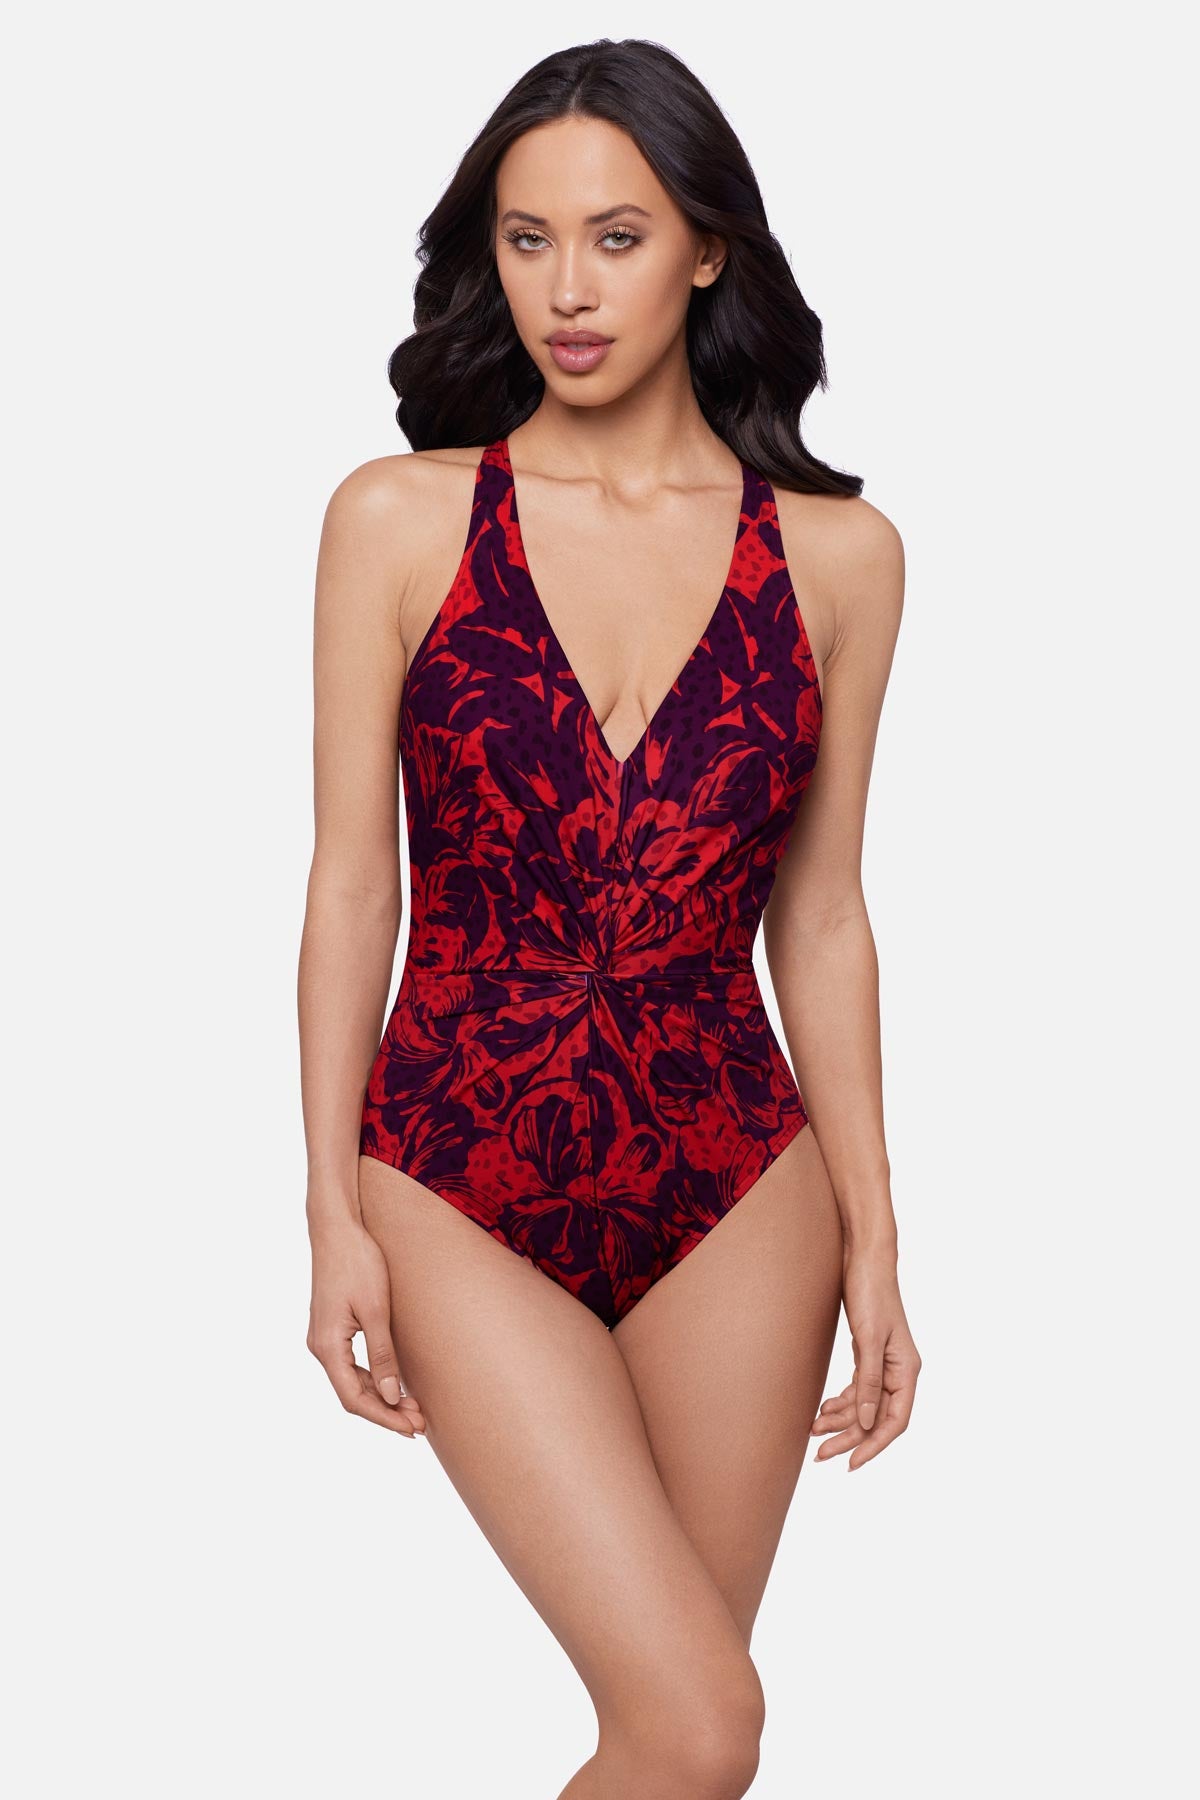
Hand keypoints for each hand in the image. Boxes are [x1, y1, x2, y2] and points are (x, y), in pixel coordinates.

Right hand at [307, 1217, 425, 1437]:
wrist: (336, 1229)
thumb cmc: (357, 1263)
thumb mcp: (376, 1310)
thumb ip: (382, 1355)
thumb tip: (390, 1394)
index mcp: (327, 1347)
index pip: (355, 1398)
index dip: (384, 1417)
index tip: (410, 1430)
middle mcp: (320, 1347)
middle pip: (353, 1394)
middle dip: (386, 1411)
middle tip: (419, 1424)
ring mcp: (324, 1338)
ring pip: (352, 1381)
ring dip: (381, 1396)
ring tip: (413, 1408)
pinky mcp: (332, 1328)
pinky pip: (351, 1365)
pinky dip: (373, 1378)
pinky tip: (393, 1383)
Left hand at [810, 1247, 919, 1469]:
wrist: (863, 1258)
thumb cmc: (871, 1292)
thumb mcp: (868, 1339)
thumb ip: (869, 1381)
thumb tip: (869, 1422)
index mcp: (906, 1370)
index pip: (895, 1421)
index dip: (874, 1445)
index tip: (851, 1463)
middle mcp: (898, 1371)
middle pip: (876, 1417)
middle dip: (849, 1437)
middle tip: (820, 1454)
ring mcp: (883, 1363)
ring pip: (864, 1404)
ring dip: (840, 1419)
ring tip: (813, 1431)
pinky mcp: (867, 1353)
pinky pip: (857, 1388)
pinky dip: (841, 1401)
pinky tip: (823, 1409)